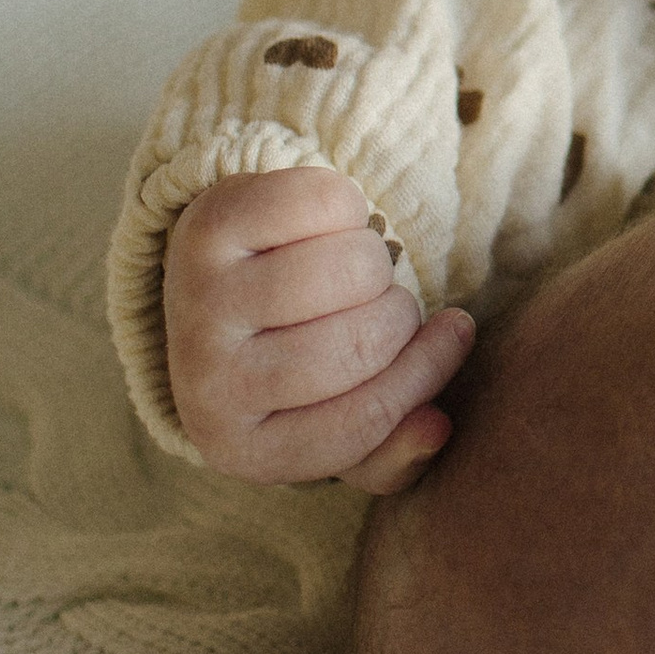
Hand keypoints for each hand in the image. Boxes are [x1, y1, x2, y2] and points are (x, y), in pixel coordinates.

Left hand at [163, 166, 472, 490]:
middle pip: (359, 342)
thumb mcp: (337, 424)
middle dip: (399, 311)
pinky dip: (346, 204)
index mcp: (244, 450)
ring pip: (342, 270)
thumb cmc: (294, 364)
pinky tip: (331, 224)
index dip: (424, 373)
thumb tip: (436, 425)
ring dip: (373, 257)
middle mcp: (209, 387)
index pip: (362, 420)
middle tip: (387, 300)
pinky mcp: (202, 233)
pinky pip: (314, 203)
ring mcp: (201, 307)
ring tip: (357, 266)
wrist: (213, 294)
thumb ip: (395, 449)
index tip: (454, 330)